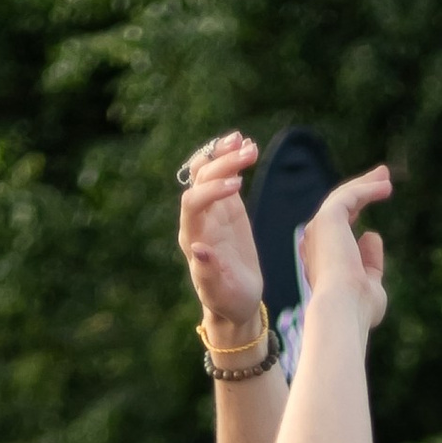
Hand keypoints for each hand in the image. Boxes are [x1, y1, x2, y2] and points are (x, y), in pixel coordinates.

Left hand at [178, 128, 264, 337]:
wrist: (236, 299)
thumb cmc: (227, 300)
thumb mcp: (220, 292)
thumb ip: (208, 272)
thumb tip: (197, 249)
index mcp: (192, 237)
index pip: (192, 203)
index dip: (211, 190)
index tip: (237, 186)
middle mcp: (197, 218)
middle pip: (201, 180)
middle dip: (222, 164)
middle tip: (249, 153)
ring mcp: (211, 209)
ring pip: (209, 171)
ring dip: (225, 154)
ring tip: (247, 142)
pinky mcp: (226, 206)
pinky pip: (224, 175)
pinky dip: (232, 159)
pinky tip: (248, 145)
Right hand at [296, 165, 390, 329]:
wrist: (344, 309)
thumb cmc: (358, 309)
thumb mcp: (370, 284)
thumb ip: (371, 262)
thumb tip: (371, 234)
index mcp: (321, 258)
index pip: (338, 227)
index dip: (357, 209)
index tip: (376, 198)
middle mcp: (315, 241)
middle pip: (338, 207)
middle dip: (360, 189)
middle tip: (381, 178)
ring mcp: (318, 229)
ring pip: (342, 197)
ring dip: (365, 184)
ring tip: (386, 177)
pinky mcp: (328, 218)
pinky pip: (350, 196)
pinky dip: (367, 189)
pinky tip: (386, 188)